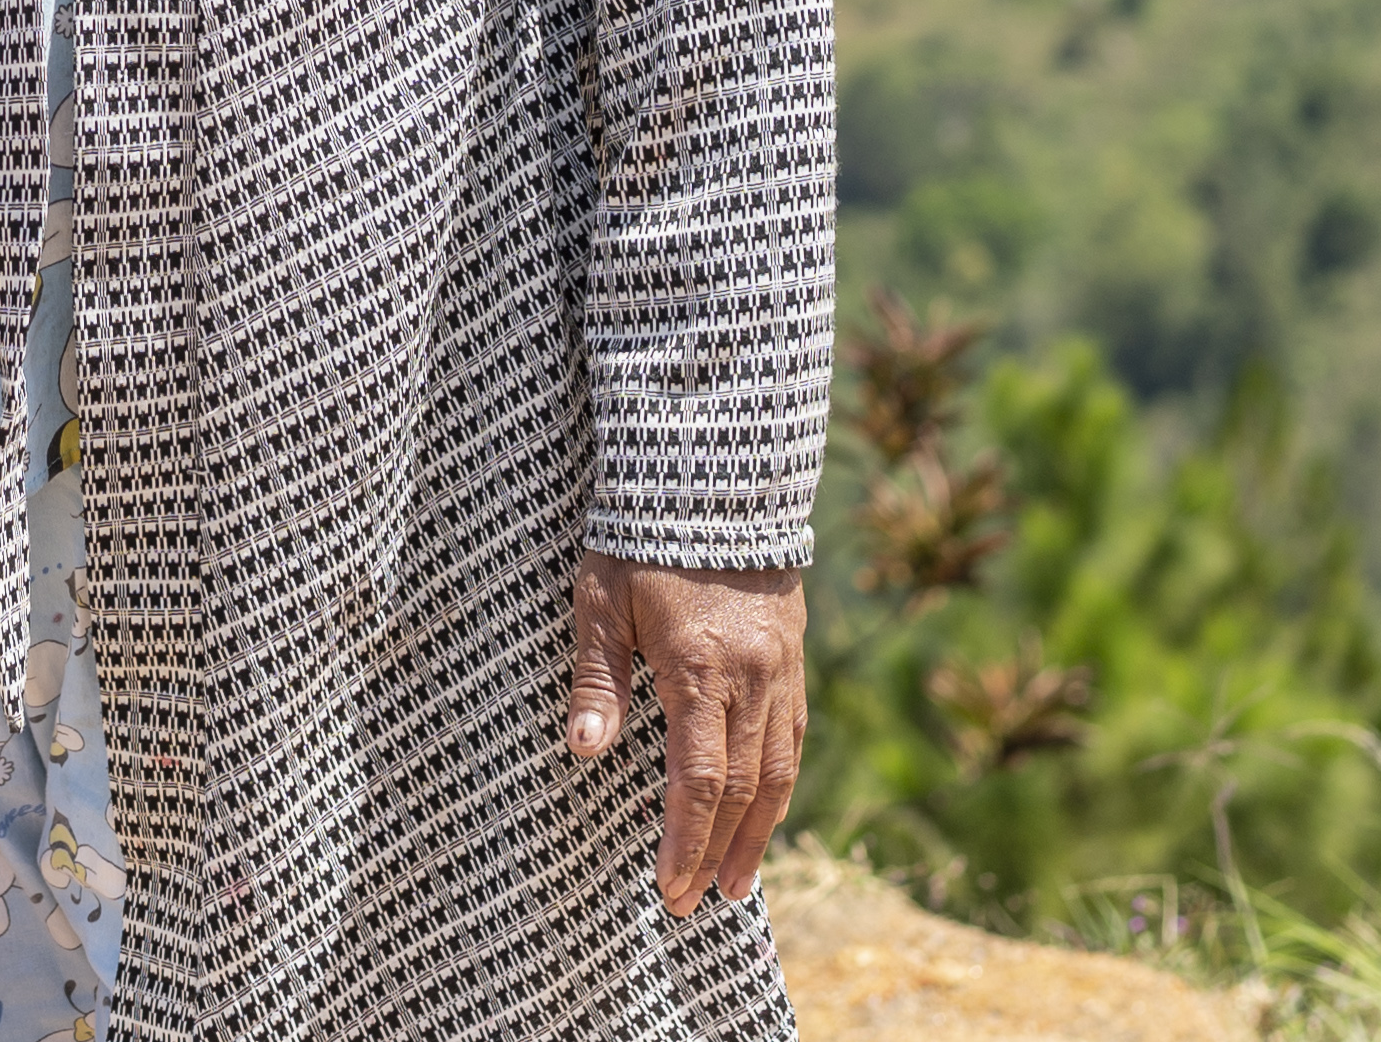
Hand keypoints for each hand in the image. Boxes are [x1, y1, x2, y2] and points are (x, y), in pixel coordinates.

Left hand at [564, 556, 806, 912]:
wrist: (713, 478)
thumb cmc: (641, 536)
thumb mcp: (602, 597)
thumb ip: (599, 677)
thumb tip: (586, 749)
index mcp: (700, 668)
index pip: (698, 780)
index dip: (685, 839)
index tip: (668, 885)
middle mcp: (751, 678)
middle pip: (743, 789)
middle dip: (718, 853)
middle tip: (694, 903)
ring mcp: (780, 669)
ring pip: (778, 770)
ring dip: (759, 834)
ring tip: (737, 883)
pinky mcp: (793, 656)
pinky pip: (793, 736)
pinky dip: (779, 785)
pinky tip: (765, 813)